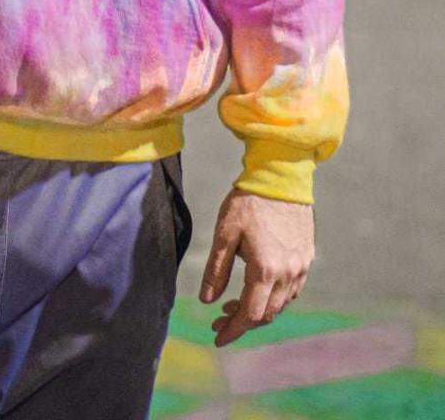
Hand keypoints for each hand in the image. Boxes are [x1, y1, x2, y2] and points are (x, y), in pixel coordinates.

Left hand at [199, 189, 313, 346]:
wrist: (281, 177)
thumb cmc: (248, 202)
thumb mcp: (224, 233)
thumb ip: (216, 270)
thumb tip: (207, 301)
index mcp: (265, 270)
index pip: (250, 315)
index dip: (233, 330)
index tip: (217, 337)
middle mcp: (288, 274)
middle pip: (266, 314)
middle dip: (242, 322)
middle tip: (220, 319)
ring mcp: (300, 267)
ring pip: (280, 305)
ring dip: (258, 310)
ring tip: (233, 304)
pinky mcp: (306, 258)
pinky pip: (292, 290)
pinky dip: (274, 298)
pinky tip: (258, 289)